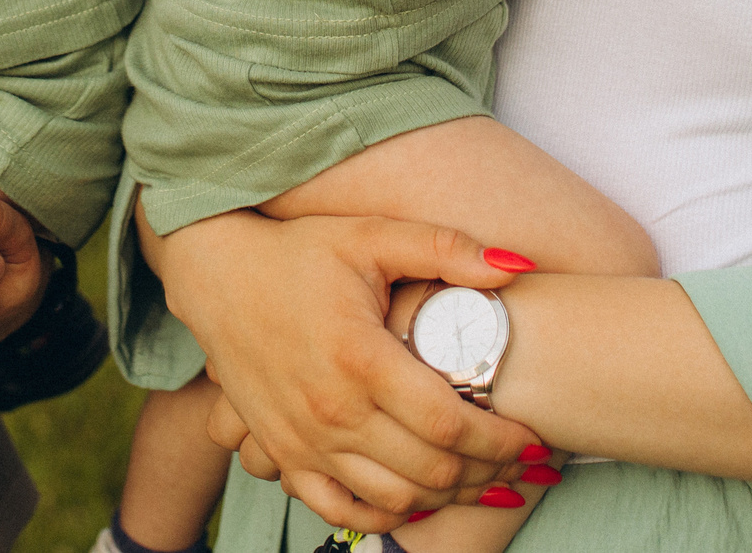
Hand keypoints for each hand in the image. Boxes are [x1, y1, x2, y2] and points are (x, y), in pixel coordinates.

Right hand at [151, 210, 535, 527]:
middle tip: (521, 464)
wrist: (217, 275)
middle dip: (489, 474)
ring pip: (395, 497)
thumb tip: (519, 265)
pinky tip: (416, 499)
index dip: (502, 440)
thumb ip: (446, 248)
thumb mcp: (371, 235)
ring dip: (447, 498)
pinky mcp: (282, 452)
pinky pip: (339, 509)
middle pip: (430, 469)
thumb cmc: (300, 251)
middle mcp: (330, 409)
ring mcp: (302, 438)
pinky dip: (385, 515)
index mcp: (359, 357)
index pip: (449, 423)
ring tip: (483, 481)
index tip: (534, 439)